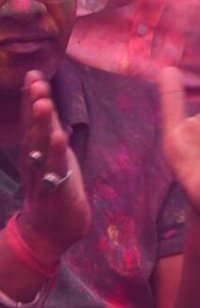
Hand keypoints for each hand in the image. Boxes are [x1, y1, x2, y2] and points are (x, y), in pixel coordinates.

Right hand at [16, 71, 88, 258]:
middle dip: (34, 103)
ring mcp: (42, 175)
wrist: (50, 234)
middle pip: (33, 128)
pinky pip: (54, 169)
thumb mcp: (56, 160)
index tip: (34, 73)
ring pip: (39, 146)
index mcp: (36, 152)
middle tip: (35, 79)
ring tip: (42, 100)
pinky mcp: (54, 191)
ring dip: (41, 123)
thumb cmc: (56, 193)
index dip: (32, 97)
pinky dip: (56, 151)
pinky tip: (59, 134)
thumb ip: (53, 137)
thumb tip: (53, 113)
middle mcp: (34, 161)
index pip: (33, 120)